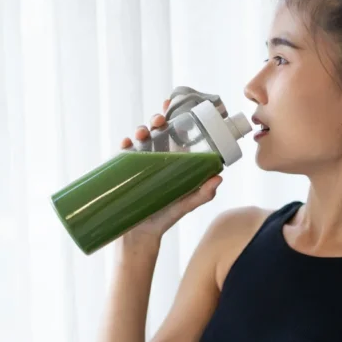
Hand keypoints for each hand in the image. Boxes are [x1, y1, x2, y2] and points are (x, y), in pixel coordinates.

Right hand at [118, 98, 221, 245]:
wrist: (140, 236)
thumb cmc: (164, 218)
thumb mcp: (185, 205)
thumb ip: (202, 194)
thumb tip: (219, 178)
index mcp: (172, 161)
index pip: (174, 134)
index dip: (173, 118)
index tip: (173, 106)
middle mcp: (155, 159)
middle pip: (156, 132)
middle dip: (156, 121)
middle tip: (159, 121)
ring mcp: (138, 165)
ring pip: (139, 140)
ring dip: (140, 131)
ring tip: (143, 134)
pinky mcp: (124, 173)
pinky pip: (123, 155)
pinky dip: (124, 146)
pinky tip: (127, 144)